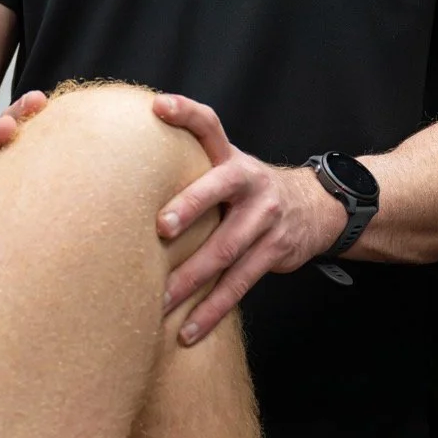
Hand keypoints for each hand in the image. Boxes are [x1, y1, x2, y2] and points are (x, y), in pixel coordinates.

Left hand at [152, 94, 345, 344]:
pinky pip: (239, 285)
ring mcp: (264, 218)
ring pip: (226, 249)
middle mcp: (249, 182)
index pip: (209, 125)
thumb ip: (191, 165)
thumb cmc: (248, 189)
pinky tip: (188, 331)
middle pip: (218, 191)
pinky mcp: (273, 252)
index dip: (186, 113)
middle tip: (161, 227)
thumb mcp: (228, 166)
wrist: (316, 208)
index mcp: (231, 158)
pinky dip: (212, 310)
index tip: (159, 105)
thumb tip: (121, 171)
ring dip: (191, 278)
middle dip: (190, 208)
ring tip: (159, 301)